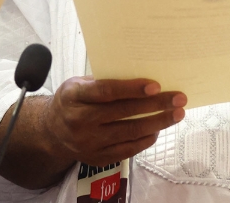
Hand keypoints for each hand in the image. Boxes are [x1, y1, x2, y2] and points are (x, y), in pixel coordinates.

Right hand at [44, 77, 186, 165]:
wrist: (51, 132)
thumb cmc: (72, 101)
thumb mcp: (78, 84)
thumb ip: (103, 81)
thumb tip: (140, 72)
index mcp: (74, 96)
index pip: (107, 92)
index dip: (132, 89)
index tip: (156, 86)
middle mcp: (80, 121)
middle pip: (123, 113)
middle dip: (155, 106)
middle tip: (178, 98)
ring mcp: (88, 142)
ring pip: (129, 132)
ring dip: (157, 123)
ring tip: (176, 114)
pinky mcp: (97, 158)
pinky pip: (127, 149)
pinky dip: (145, 139)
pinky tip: (158, 129)